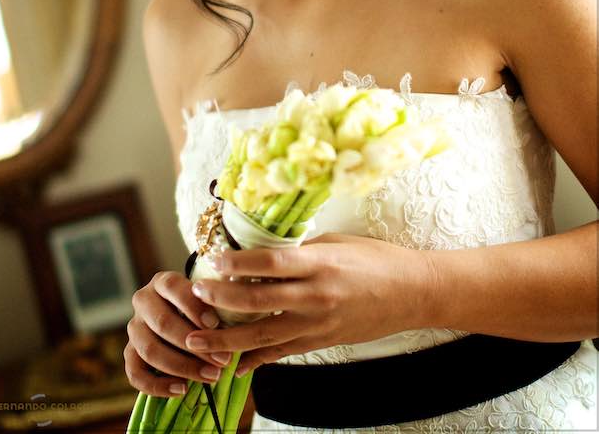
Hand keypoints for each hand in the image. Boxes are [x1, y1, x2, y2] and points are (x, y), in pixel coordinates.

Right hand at [123, 270, 233, 396]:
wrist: (183, 316)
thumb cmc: (202, 305)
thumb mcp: (208, 297)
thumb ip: (214, 306)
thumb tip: (226, 329)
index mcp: (162, 281)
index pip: (172, 287)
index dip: (193, 306)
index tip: (215, 324)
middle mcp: (143, 301)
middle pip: (162, 323)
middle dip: (194, 345)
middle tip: (222, 360)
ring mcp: (134, 327)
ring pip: (149, 350)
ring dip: (182, 367)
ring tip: (210, 376)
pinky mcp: (129, 352)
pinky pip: (135, 373)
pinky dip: (158, 385)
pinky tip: (182, 389)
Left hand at [184, 233, 433, 375]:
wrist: (412, 292)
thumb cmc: (375, 259)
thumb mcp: (337, 243)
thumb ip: (300, 249)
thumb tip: (261, 249)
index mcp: (320, 263)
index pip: (271, 263)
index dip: (238, 263)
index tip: (212, 260)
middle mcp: (317, 295)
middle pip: (259, 301)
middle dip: (221, 300)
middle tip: (194, 294)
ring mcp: (318, 323)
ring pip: (263, 335)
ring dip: (226, 338)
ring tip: (196, 338)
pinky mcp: (321, 342)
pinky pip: (281, 353)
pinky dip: (254, 359)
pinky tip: (232, 364)